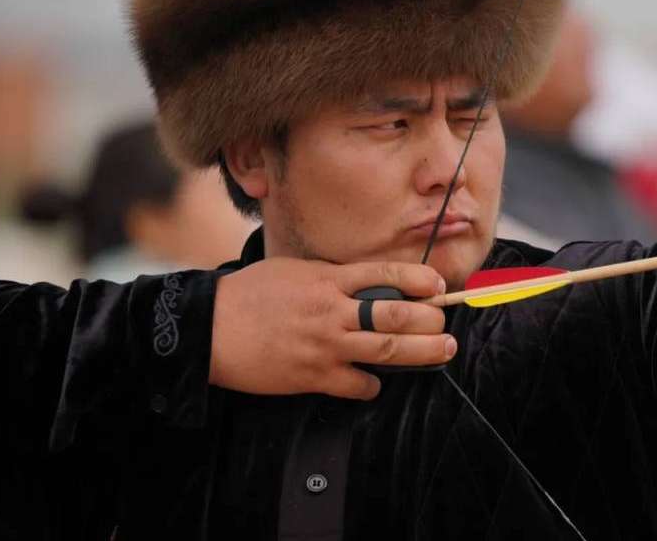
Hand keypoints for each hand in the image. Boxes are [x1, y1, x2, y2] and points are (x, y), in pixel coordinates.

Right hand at [210, 258, 453, 398]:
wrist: (209, 328)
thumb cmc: (250, 295)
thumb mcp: (294, 270)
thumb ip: (332, 276)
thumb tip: (367, 282)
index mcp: (327, 278)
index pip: (386, 274)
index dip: (420, 280)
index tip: (438, 286)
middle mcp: (332, 310)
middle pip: (397, 315)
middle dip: (431, 321)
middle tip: (447, 326)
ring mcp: (325, 345)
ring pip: (387, 350)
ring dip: (422, 353)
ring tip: (442, 352)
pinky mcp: (313, 375)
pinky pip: (358, 384)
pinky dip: (373, 385)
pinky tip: (376, 382)